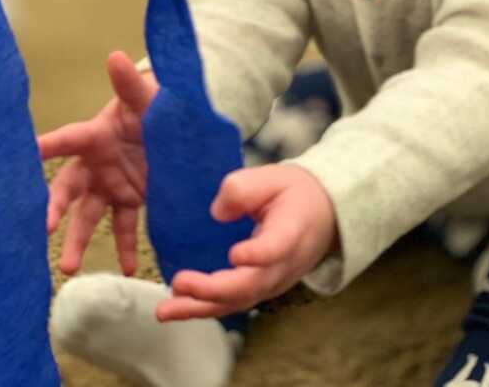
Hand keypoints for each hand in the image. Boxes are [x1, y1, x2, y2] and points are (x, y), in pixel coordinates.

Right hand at [38, 50, 158, 274]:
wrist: (178, 125)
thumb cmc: (156, 105)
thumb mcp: (148, 97)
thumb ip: (131, 84)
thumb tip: (115, 55)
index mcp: (96, 135)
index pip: (66, 140)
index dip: (45, 148)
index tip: (22, 157)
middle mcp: (96, 164)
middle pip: (68, 189)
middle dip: (53, 209)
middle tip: (42, 230)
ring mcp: (111, 185)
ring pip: (88, 216)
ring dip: (78, 240)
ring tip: (69, 268)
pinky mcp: (131, 200)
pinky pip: (124, 227)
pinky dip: (124, 248)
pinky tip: (126, 269)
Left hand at [156, 164, 337, 320]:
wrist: (322, 216)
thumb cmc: (295, 194)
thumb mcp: (274, 177)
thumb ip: (244, 188)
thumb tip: (217, 213)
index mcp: (292, 230)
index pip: (277, 248)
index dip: (258, 255)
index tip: (235, 254)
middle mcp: (284, 264)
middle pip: (250, 285)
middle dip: (212, 290)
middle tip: (180, 282)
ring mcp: (273, 282)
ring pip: (238, 301)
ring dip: (201, 308)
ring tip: (166, 310)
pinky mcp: (260, 290)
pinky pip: (233, 303)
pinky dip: (205, 308)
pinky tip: (178, 307)